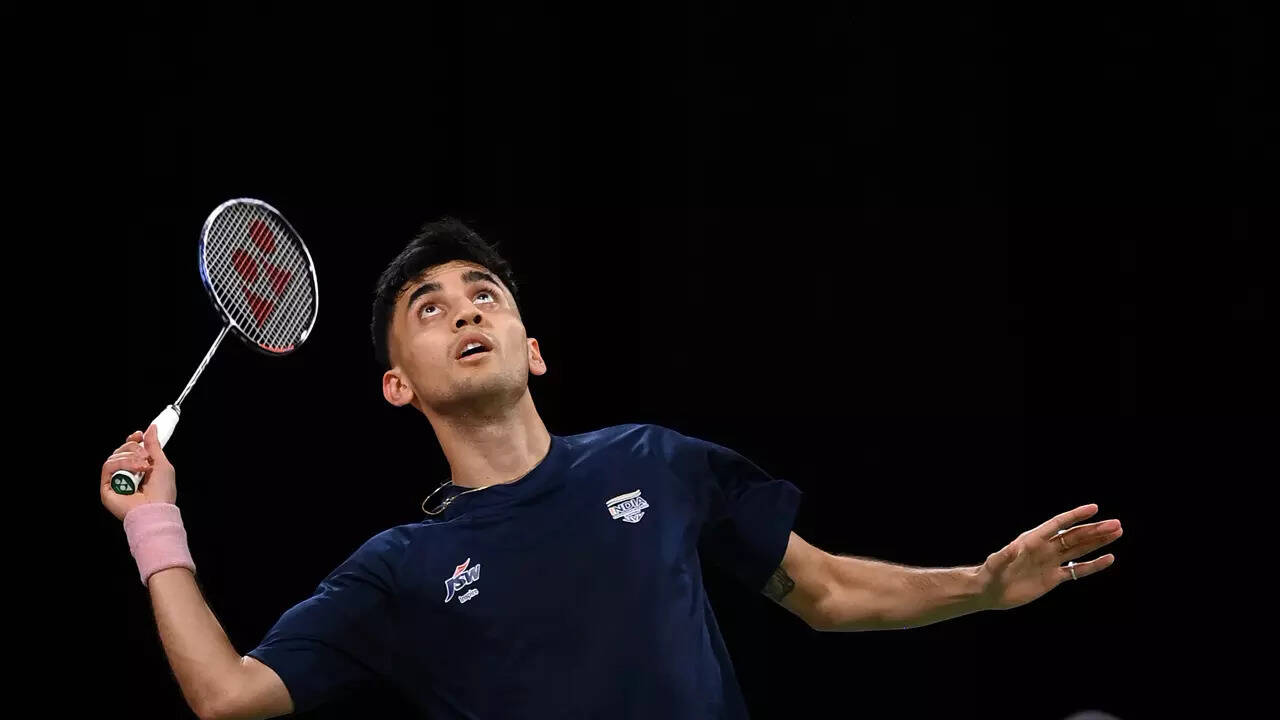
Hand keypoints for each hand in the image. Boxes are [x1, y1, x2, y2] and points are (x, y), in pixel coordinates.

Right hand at [100, 424, 177, 521]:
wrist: (156, 509)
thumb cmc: (163, 491)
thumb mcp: (162, 463)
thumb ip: (154, 445)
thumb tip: (152, 428)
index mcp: (139, 468)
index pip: (129, 449)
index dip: (133, 440)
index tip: (139, 435)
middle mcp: (126, 474)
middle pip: (121, 450)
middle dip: (133, 448)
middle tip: (145, 457)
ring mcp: (116, 480)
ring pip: (114, 456)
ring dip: (130, 458)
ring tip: (143, 467)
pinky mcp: (106, 487)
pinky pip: (107, 466)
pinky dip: (121, 464)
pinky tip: (134, 470)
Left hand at [977, 504, 1122, 610]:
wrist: (989, 592)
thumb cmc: (988, 575)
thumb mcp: (994, 565)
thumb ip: (1003, 557)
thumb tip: (1011, 549)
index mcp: (1032, 541)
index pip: (1057, 524)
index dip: (1074, 516)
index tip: (1094, 508)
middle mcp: (1044, 548)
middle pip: (1074, 536)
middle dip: (1095, 530)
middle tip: (1116, 524)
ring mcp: (1050, 562)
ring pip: (1079, 549)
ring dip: (1097, 542)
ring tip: (1117, 533)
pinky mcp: (1053, 578)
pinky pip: (1076, 571)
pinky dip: (1093, 566)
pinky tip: (1108, 559)